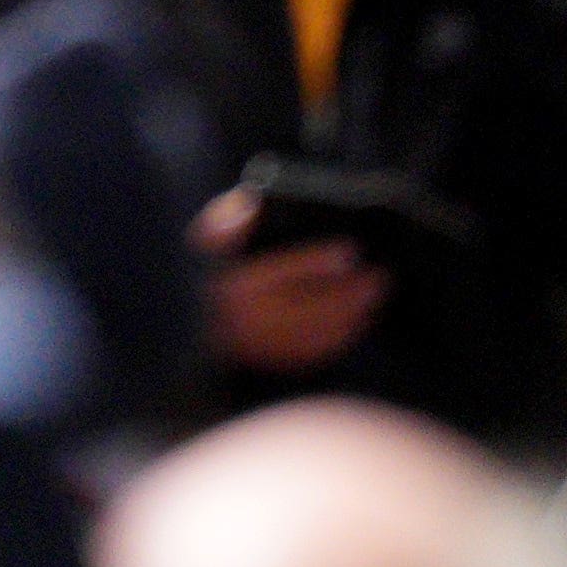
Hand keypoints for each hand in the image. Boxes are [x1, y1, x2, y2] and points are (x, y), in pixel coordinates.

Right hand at [191, 197, 384, 381]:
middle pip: (308, 307)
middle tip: (379, 276)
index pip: (280, 272)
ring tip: (375, 294)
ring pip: (315, 333)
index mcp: (230, 282)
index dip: (316, 262)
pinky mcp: (269, 361)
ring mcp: (259, 344)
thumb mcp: (207, 237)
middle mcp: (245, 318)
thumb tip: (255, 205)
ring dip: (351, 315)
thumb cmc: (201, 270)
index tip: (349, 251)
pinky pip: (311, 353)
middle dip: (349, 292)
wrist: (188, 321)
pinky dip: (339, 338)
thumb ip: (230, 220)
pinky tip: (357, 321)